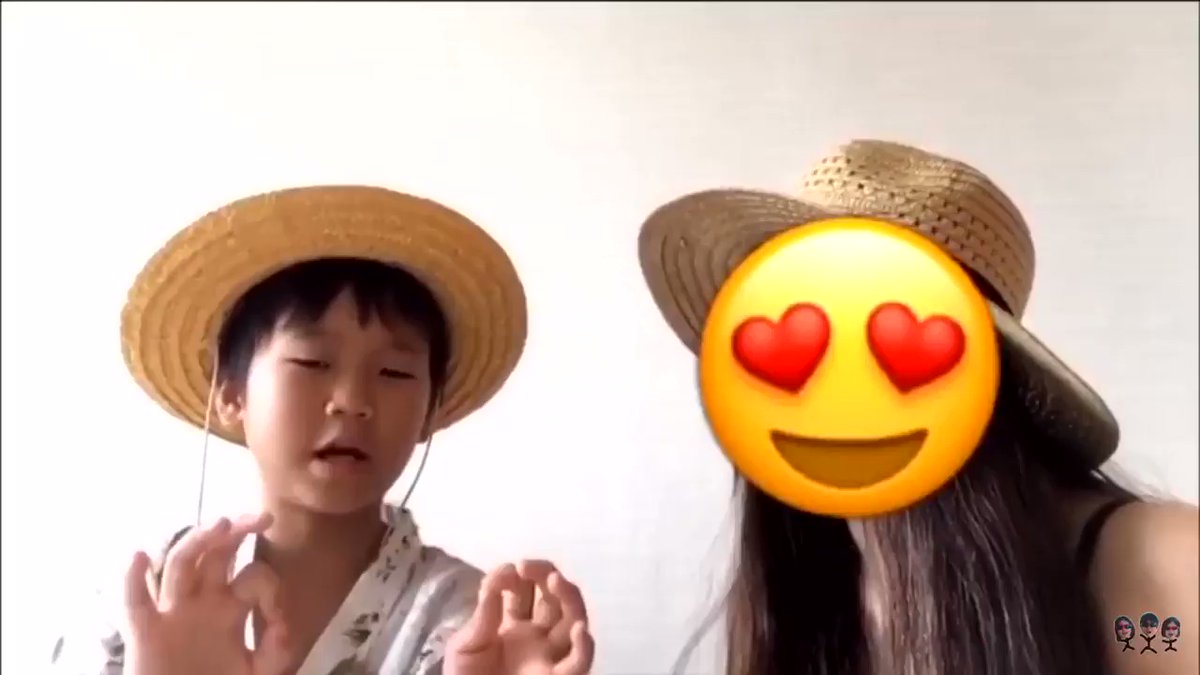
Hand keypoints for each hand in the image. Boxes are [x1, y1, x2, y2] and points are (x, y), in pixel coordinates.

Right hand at [123, 513, 290, 674]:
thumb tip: (281, 625)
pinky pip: (133, 604)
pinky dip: (130, 580)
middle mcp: (202, 602)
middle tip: (262, 517)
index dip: (269, 586)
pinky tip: (138, 557)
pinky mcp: (145, 634)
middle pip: (217, 553)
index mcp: (232, 606)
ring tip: (221, 523)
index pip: (253, 576)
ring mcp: (173, 614)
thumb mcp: (258, 669)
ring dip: (198, 542)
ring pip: (181, 565)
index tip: (278, 614)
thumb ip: (276, 650)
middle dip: (238, 532)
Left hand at [445, 560, 594, 674]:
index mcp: (513, 626)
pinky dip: (585, 647)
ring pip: (573, 620)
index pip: (524, 590)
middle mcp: (538, 637)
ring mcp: (551, 657)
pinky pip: (579, 664)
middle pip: (553, 598)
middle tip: (529, 567)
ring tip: (555, 580)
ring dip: (569, 597)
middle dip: (545, 575)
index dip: (518, 574)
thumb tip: (502, 572)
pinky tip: (580, 630)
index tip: (509, 569)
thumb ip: (484, 613)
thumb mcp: (465, 645)